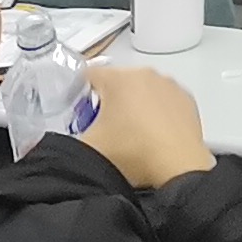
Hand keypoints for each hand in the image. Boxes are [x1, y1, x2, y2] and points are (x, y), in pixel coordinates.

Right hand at [74, 61, 214, 187]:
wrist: (177, 167)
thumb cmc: (134, 154)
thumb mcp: (88, 148)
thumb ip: (66, 140)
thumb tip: (55, 141)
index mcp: (118, 79)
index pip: (89, 74)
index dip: (79, 93)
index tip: (79, 111)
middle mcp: (145, 74)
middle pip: (116, 82)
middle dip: (107, 102)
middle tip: (103, 129)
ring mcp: (169, 85)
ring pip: (141, 90)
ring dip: (133, 106)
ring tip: (130, 135)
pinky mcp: (186, 99)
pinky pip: (163, 100)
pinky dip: (156, 112)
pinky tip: (153, 135)